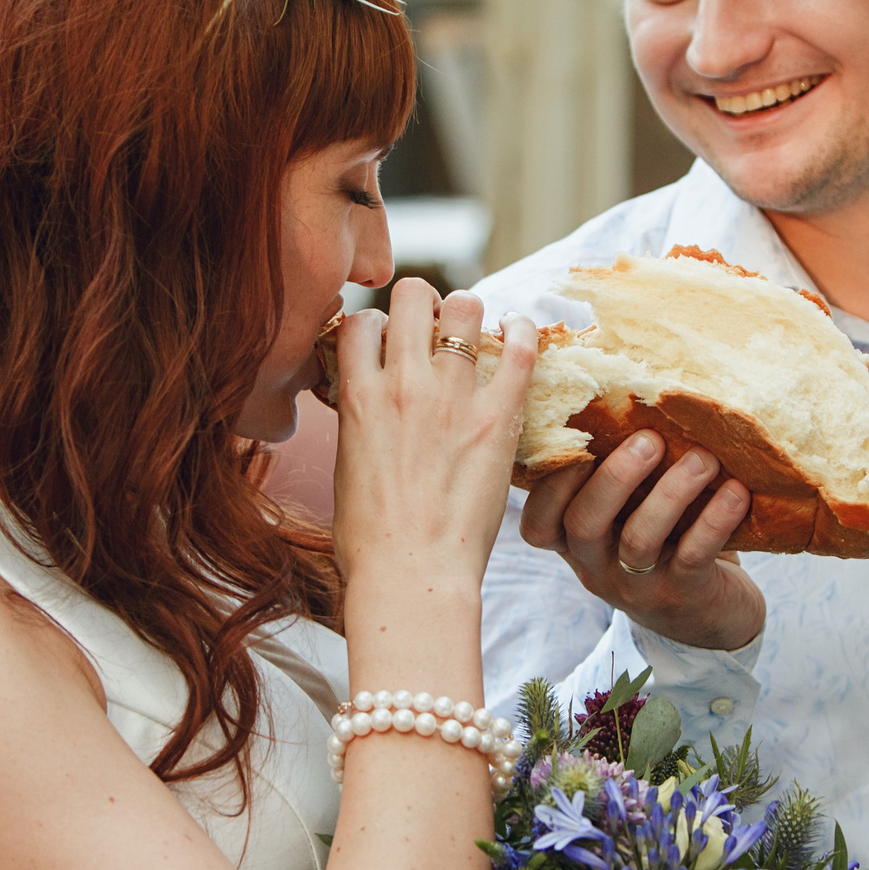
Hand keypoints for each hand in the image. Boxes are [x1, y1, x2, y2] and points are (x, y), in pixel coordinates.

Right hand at [331, 279, 536, 597]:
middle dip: (424, 303)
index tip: (388, 341)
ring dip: (470, 313)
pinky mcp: (497, 417)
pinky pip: (518, 348)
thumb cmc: (371, 540)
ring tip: (477, 332)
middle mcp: (402, 383)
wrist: (410, 574)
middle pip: (412, 296)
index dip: (376, 324)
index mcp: (357, 397)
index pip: (359, 321)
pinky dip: (522, 330)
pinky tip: (520, 331)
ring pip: (465, 307)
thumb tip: (365, 410)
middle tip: (436, 328)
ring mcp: (451, 397)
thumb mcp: (346, 468)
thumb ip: (358, 425)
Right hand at [520, 431, 764, 652]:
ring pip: (639, 539)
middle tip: (649, 440)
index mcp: (575, 544)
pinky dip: (715, 520)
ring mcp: (638, 586)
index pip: (538, 523)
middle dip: (614, 477)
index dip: (550, 484)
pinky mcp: (684, 596)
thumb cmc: (664, 543)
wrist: (709, 621)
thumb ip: (617, 476)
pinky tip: (736, 491)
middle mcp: (597, 567)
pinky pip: (694, 555)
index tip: (580, 439)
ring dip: (671, 492)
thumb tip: (627, 392)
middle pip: (583, 524)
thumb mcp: (628, 516)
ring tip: (703, 458)